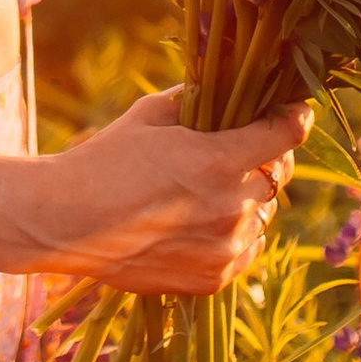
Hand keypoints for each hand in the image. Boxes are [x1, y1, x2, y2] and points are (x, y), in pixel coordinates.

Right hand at [18, 89, 312, 295]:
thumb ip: (198, 99)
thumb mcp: (151, 114)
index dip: (294, 117)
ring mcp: (225, 248)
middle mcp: (230, 207)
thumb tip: (233, 82)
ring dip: (247, 201)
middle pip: (277, 176)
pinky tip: (203, 223)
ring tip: (209, 192)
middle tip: (238, 153)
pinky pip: (247, 250)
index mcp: (217, 160)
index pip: (287, 133)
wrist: (66, 222)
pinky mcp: (214, 279)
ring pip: (263, 215)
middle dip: (263, 160)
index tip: (294, 111)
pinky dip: (235, 236)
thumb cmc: (105, 159)